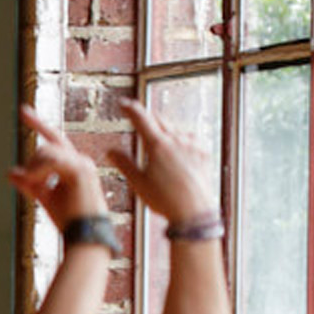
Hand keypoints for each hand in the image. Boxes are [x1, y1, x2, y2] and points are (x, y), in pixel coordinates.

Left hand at [7, 106, 107, 230]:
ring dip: (34, 171)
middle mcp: (81, 160)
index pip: (54, 140)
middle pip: (46, 147)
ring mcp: (82, 164)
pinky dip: (39, 172)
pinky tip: (38, 182)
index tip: (23, 110)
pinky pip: (51, 161)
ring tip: (36, 186)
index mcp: (74, 164)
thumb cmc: (69, 219)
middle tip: (30, 182)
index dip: (38, 123)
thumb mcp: (45, 197)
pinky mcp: (80, 170)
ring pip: (46, 152)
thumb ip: (29, 183)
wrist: (85, 236)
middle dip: (32, 164)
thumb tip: (10, 172)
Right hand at [107, 97, 215, 227]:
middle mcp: (177, 139)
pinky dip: (180, 141)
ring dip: (165, 131)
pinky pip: (190, 139)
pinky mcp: (204, 151)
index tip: (123, 103)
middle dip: (149, 119)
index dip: (130, 109)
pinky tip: (177, 153)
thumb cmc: (164, 199)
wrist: (194, 210)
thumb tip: (109, 151)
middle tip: (140, 122)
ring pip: (175, 128)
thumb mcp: (138, 183)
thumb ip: (124, 163)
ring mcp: (193, 144)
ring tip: (159, 143)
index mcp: (158, 145)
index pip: (141, 119)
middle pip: (159, 119)